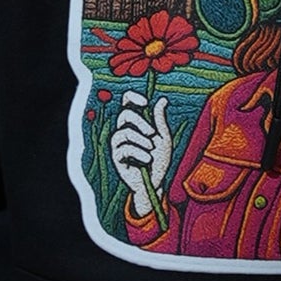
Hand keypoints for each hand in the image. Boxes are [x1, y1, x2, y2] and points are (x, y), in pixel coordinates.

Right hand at [109, 91, 173, 217]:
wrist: (157, 182)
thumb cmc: (160, 160)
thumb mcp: (164, 138)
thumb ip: (160, 120)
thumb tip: (162, 99)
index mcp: (135, 124)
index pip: (127, 103)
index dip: (132, 98)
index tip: (145, 102)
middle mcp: (124, 131)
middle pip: (124, 115)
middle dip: (140, 122)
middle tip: (152, 133)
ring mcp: (119, 145)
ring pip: (123, 132)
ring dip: (140, 139)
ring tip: (151, 149)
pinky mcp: (117, 158)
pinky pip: (123, 149)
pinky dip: (138, 152)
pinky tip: (147, 159)